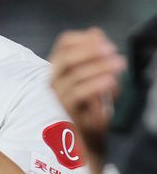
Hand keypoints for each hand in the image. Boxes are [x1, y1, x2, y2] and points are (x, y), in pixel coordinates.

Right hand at [49, 28, 125, 152]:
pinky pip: (79, 95)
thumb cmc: (90, 108)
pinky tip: (112, 81)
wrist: (87, 142)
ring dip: (99, 67)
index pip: (63, 45)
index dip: (83, 39)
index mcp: (60, 70)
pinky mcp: (67, 113)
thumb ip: (93, 56)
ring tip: (120, 64)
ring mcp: (58, 98)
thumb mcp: (94, 78)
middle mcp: (54, 82)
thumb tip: (95, 32)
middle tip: (113, 50)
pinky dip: (96, 85)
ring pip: (74, 76)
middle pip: (65, 58)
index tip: (104, 41)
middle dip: (89, 51)